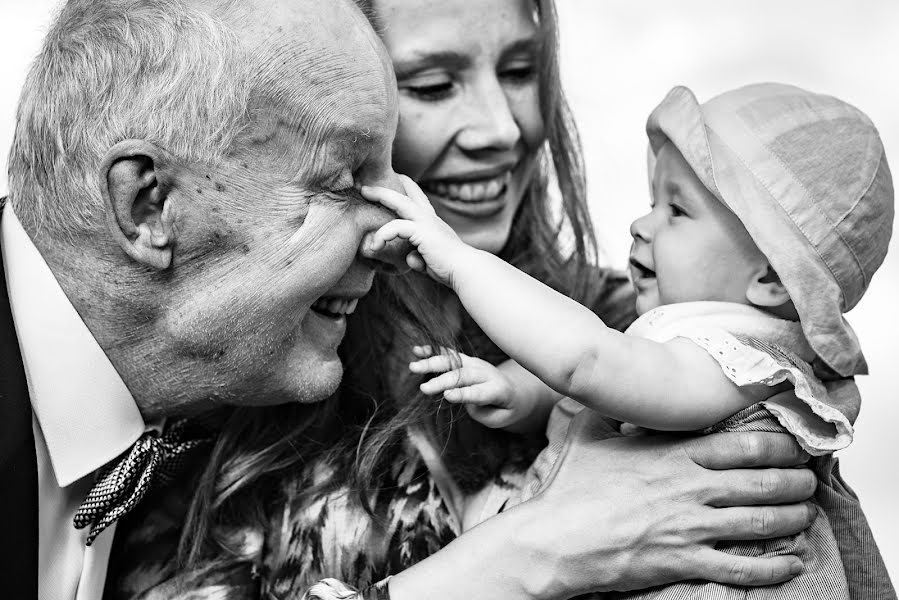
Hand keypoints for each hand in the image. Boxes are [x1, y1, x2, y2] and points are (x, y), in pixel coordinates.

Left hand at [361, 176, 473, 286]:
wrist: (465, 270)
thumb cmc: (450, 268)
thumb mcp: (429, 259)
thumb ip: (418, 256)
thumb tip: (411, 258)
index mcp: (431, 222)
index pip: (418, 199)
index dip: (405, 188)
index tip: (392, 181)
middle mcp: (429, 218)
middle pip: (406, 194)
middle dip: (387, 186)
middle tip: (367, 183)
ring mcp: (426, 222)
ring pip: (399, 202)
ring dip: (380, 195)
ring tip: (364, 193)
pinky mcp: (421, 232)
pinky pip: (396, 227)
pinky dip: (383, 234)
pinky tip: (375, 245)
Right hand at [410, 346, 527, 428]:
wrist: (513, 389)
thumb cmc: (504, 408)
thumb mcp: (500, 418)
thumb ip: (481, 412)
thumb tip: (459, 398)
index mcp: (497, 389)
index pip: (478, 392)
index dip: (463, 394)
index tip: (447, 395)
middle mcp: (485, 372)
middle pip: (462, 375)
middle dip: (442, 381)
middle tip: (423, 389)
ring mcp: (475, 363)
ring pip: (452, 361)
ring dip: (432, 363)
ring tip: (413, 366)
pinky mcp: (465, 360)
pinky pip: (448, 354)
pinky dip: (433, 351)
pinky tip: (418, 350)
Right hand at [512, 409, 815, 596]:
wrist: (556, 539)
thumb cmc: (570, 489)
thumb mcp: (588, 434)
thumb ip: (611, 411)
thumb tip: (614, 388)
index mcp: (673, 455)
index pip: (744, 444)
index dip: (779, 444)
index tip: (794, 444)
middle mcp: (690, 488)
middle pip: (763, 482)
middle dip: (796, 481)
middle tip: (809, 480)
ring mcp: (690, 527)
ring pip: (761, 522)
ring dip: (793, 518)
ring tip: (806, 514)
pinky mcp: (684, 561)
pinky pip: (741, 567)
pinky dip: (773, 567)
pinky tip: (792, 564)